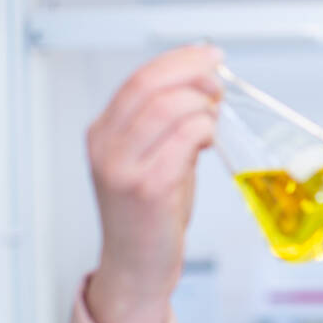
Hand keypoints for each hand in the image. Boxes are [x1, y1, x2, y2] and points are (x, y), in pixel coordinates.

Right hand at [84, 44, 222, 322]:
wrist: (138, 268)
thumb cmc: (151, 219)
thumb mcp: (156, 163)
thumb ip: (171, 130)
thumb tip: (204, 96)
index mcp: (104, 134)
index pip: (138, 79)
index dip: (177, 60)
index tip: (206, 54)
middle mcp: (106, 146)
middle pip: (150, 86)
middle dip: (191, 73)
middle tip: (218, 78)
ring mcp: (123, 167)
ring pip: (166, 108)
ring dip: (200, 104)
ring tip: (215, 114)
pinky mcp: (147, 188)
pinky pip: (180, 141)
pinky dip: (202, 130)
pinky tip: (209, 136)